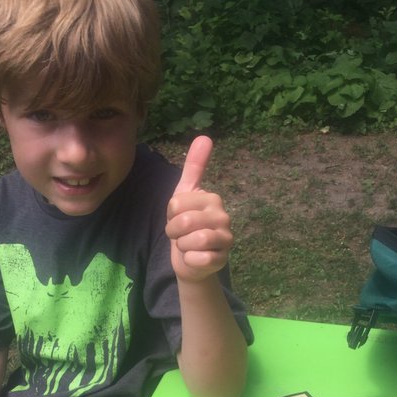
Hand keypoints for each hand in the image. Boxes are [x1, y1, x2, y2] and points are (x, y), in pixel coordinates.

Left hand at [166, 136, 233, 281]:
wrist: (190, 259)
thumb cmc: (186, 224)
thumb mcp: (184, 193)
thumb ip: (195, 165)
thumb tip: (205, 136)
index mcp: (213, 199)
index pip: (176, 203)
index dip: (170, 213)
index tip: (177, 216)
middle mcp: (224, 217)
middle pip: (184, 221)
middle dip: (173, 230)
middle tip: (179, 233)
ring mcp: (226, 240)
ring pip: (193, 240)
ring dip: (181, 245)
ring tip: (187, 244)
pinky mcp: (222, 260)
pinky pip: (197, 259)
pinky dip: (189, 259)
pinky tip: (195, 258)